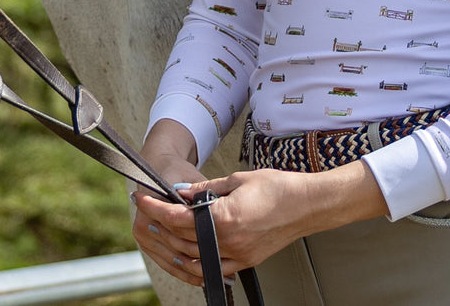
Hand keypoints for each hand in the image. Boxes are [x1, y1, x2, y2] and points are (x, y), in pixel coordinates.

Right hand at [131, 120, 204, 284]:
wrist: (158, 170)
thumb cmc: (177, 173)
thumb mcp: (191, 179)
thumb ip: (201, 194)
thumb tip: (214, 206)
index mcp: (151, 209)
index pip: (178, 232)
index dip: (199, 241)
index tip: (219, 250)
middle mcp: (143, 226)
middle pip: (175, 249)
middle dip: (199, 259)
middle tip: (223, 266)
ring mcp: (143, 238)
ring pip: (171, 261)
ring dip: (192, 270)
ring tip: (215, 274)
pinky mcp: (146, 245)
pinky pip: (166, 264)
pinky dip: (183, 271)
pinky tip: (201, 277)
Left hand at [135, 159, 386, 285]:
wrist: (307, 206)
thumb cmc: (278, 188)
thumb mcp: (239, 179)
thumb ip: (207, 190)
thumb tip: (182, 193)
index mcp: (225, 218)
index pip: (179, 218)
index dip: (157, 209)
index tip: (143, 199)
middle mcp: (228, 242)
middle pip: (182, 240)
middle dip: (160, 227)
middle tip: (145, 214)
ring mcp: (236, 256)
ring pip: (192, 261)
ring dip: (171, 249)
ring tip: (158, 234)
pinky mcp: (244, 263)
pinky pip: (210, 271)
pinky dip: (192, 264)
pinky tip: (183, 255)